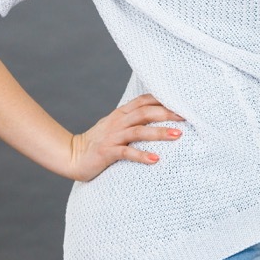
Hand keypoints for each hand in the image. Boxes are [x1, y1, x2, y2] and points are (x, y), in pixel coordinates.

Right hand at [67, 93, 185, 181]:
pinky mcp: (107, 152)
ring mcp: (112, 136)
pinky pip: (126, 152)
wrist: (72, 156)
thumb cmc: (98, 142)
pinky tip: (155, 159)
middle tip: (187, 117)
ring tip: (177, 135)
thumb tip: (157, 116)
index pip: (144, 100)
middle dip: (167, 113)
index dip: (163, 99)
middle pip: (145, 113)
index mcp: (121, 113)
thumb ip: (133, 120)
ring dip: (159, 132)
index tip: (182, 102)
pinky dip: (142, 155)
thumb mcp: (116, 126)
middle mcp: (118, 122)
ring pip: (139, 131)